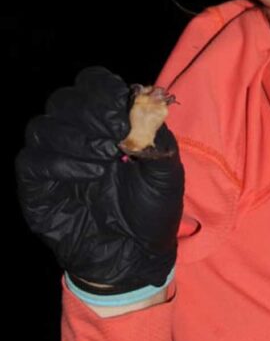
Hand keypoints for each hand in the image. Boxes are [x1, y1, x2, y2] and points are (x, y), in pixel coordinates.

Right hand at [16, 67, 183, 294]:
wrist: (136, 257)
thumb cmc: (151, 211)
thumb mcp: (166, 170)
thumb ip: (156, 135)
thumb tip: (141, 105)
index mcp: (106, 123)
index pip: (91, 84)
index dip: (103, 90)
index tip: (123, 113)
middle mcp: (75, 136)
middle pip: (63, 100)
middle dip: (90, 112)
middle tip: (116, 135)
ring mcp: (52, 161)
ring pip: (42, 126)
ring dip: (76, 137)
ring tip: (105, 158)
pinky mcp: (36, 189)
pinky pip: (31, 162)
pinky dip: (60, 162)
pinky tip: (90, 174)